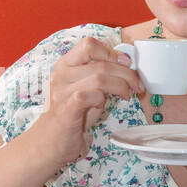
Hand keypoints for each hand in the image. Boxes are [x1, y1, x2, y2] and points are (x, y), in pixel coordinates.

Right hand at [33, 37, 145, 170]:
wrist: (50, 142)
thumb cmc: (71, 115)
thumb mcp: (85, 89)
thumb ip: (100, 75)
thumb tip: (126, 66)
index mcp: (65, 65)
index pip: (89, 44)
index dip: (112, 52)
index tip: (126, 64)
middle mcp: (61, 74)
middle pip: (101, 63)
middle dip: (126, 73)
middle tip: (136, 84)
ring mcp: (62, 91)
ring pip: (100, 78)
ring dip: (121, 86)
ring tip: (126, 95)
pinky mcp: (66, 109)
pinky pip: (91, 95)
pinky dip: (103, 99)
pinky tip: (104, 105)